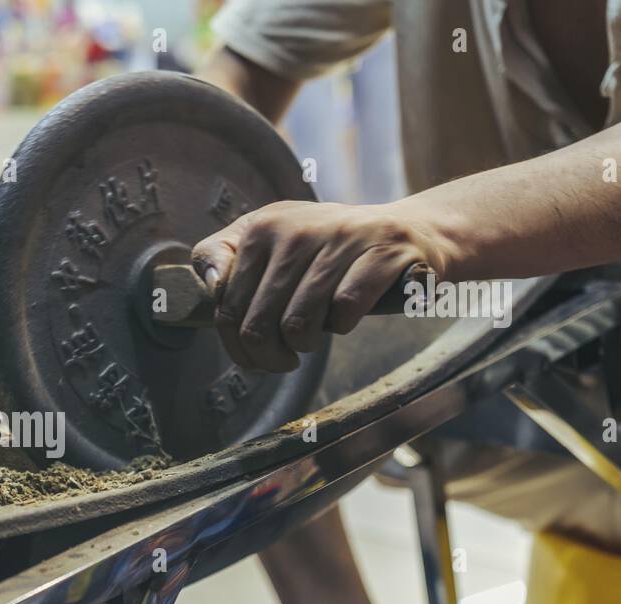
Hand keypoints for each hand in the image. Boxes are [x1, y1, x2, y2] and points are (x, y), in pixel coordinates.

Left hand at [191, 200, 451, 371]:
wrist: (411, 232)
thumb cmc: (329, 251)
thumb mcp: (274, 242)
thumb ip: (227, 259)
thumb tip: (209, 285)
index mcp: (261, 225)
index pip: (226, 306)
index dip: (236, 344)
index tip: (252, 353)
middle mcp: (296, 227)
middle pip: (257, 324)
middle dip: (268, 357)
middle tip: (285, 359)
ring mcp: (341, 238)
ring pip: (298, 325)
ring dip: (305, 346)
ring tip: (313, 339)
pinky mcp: (382, 252)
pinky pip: (344, 313)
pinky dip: (344, 327)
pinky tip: (346, 319)